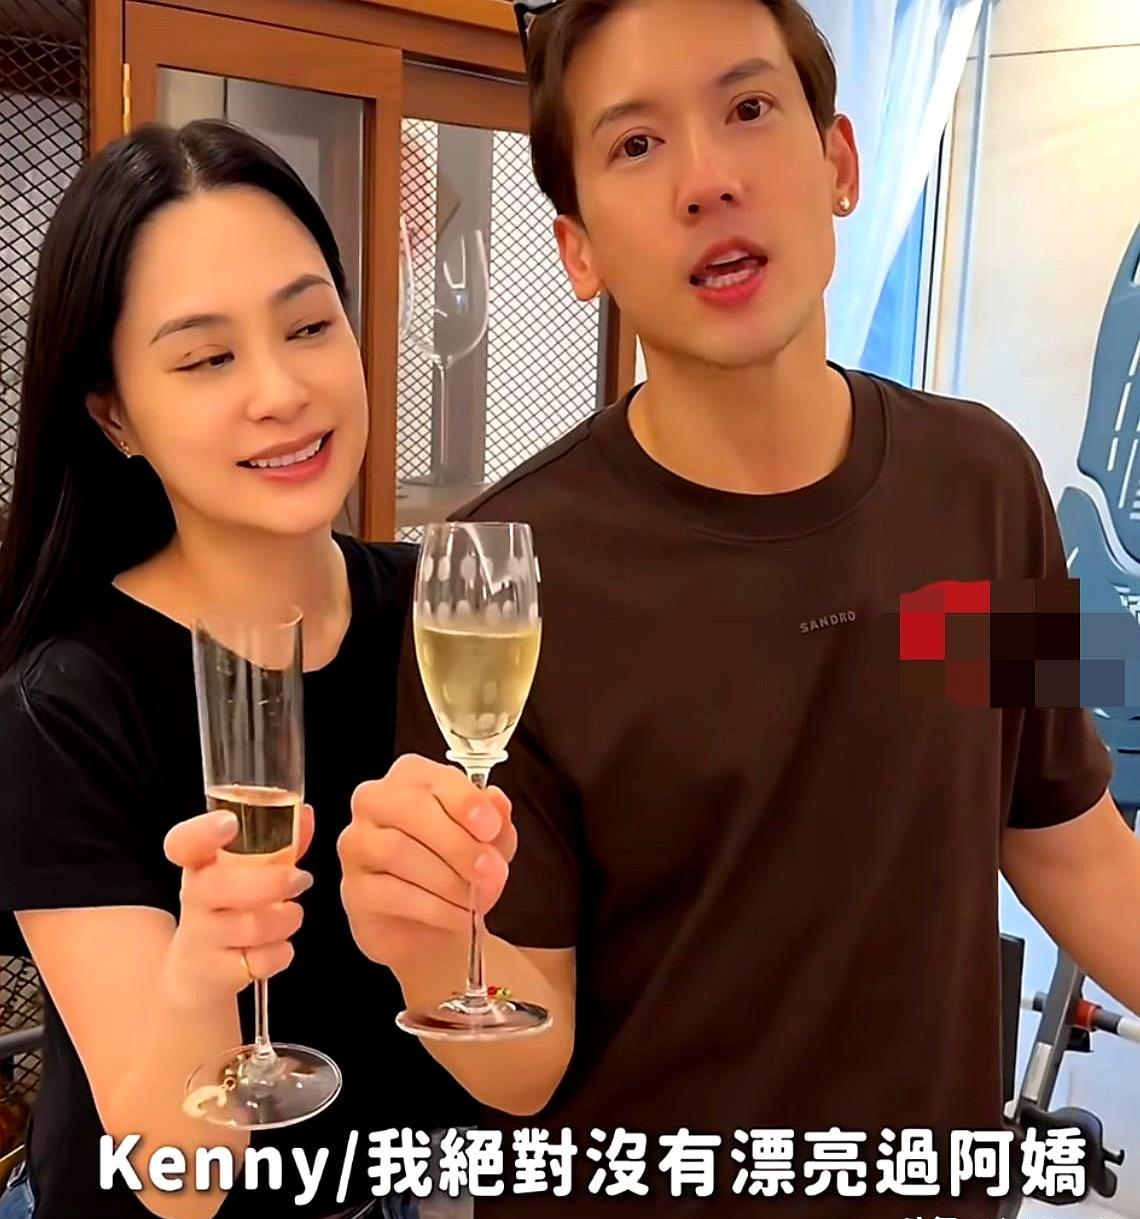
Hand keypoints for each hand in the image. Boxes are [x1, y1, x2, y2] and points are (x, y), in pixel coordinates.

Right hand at [159, 805, 314, 1011]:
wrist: (196, 974)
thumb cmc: (230, 908)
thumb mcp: (247, 873)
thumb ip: (279, 843)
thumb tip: (307, 814)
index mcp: (199, 865)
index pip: (184, 843)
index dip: (202, 832)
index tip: (228, 823)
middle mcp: (194, 898)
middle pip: (219, 887)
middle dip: (270, 882)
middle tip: (301, 879)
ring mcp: (201, 938)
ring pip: (247, 926)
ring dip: (284, 919)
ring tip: (293, 912)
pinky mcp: (214, 973)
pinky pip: (256, 963)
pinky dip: (279, 954)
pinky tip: (280, 947)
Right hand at [338, 754, 514, 974]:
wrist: (434, 927)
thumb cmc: (458, 869)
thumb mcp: (490, 842)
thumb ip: (496, 819)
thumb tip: (495, 801)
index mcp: (412, 777)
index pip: (436, 779)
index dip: (466, 802)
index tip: (491, 828)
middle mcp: (376, 801)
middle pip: (413, 809)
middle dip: (457, 843)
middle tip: (489, 870)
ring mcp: (358, 843)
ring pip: (399, 850)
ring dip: (447, 879)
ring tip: (476, 899)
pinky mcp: (354, 888)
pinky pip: (391, 893)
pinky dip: (434, 907)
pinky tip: (458, 916)